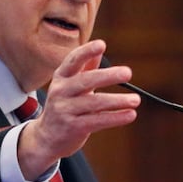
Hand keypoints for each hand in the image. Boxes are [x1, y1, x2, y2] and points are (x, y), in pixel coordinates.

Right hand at [17, 40, 140, 179]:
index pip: (73, 60)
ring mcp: (65, 110)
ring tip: (136, 100)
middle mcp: (60, 91)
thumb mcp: (70, 85)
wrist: (47, 137)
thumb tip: (100, 48)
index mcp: (61, 77)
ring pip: (95, 102)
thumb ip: (86, 68)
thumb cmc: (65, 104)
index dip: (86, 51)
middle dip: (108, 76)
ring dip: (117, 101)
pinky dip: (116, 117)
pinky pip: (98, 120)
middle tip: (128, 73)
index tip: (101, 44)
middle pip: (86, 80)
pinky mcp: (73, 127)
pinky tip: (130, 114)